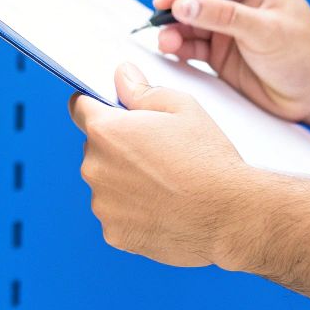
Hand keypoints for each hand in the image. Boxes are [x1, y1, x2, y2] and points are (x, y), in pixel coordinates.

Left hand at [69, 64, 262, 269]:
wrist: (230, 215)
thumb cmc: (209, 161)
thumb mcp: (182, 107)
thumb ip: (141, 90)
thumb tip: (122, 76)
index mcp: (106, 131)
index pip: (79, 108)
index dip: (96, 107)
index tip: (109, 112)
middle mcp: (94, 168)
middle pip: (94, 148)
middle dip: (117, 147)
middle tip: (155, 153)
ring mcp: (102, 204)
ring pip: (105, 183)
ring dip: (123, 181)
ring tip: (163, 184)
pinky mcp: (114, 233)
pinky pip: (116, 215)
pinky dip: (132, 212)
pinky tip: (162, 208)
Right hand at [152, 0, 309, 124]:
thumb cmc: (307, 56)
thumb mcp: (265, 30)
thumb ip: (223, 16)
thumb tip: (183, 4)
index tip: (168, 0)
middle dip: (172, 7)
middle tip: (161, 23)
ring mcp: (225, 26)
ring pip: (184, 21)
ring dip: (171, 30)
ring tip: (168, 43)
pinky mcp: (218, 52)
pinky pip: (189, 45)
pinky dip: (177, 47)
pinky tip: (173, 51)